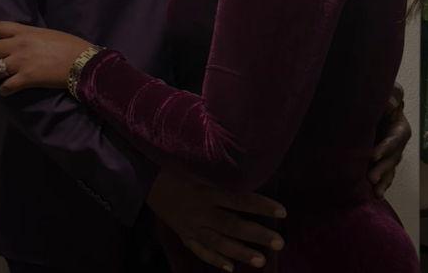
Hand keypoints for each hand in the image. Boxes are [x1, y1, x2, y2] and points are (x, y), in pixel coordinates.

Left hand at [0, 21, 90, 95]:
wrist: (82, 61)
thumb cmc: (69, 46)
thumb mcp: (47, 34)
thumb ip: (30, 36)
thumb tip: (20, 42)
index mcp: (25, 31)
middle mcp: (19, 44)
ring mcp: (21, 61)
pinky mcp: (26, 78)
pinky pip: (6, 86)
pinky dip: (2, 90)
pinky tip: (4, 91)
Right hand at [147, 170, 285, 271]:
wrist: (144, 177)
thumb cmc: (174, 164)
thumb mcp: (198, 164)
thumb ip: (220, 172)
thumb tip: (247, 170)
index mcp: (207, 190)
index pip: (240, 199)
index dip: (261, 206)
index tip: (282, 211)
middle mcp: (201, 210)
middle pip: (233, 225)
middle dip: (257, 234)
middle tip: (279, 243)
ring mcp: (191, 225)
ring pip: (219, 242)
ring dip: (241, 252)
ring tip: (261, 260)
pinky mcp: (183, 233)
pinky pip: (200, 249)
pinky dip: (215, 259)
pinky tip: (230, 268)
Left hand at [369, 82, 410, 197]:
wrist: (373, 103)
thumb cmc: (382, 95)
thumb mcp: (390, 90)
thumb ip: (393, 94)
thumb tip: (391, 102)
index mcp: (401, 127)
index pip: (395, 139)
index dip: (386, 147)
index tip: (373, 155)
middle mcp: (398, 143)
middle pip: (393, 158)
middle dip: (383, 168)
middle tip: (371, 177)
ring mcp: (391, 153)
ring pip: (389, 169)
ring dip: (383, 180)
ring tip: (375, 192)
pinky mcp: (382, 159)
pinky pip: (384, 174)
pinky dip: (381, 184)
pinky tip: (375, 195)